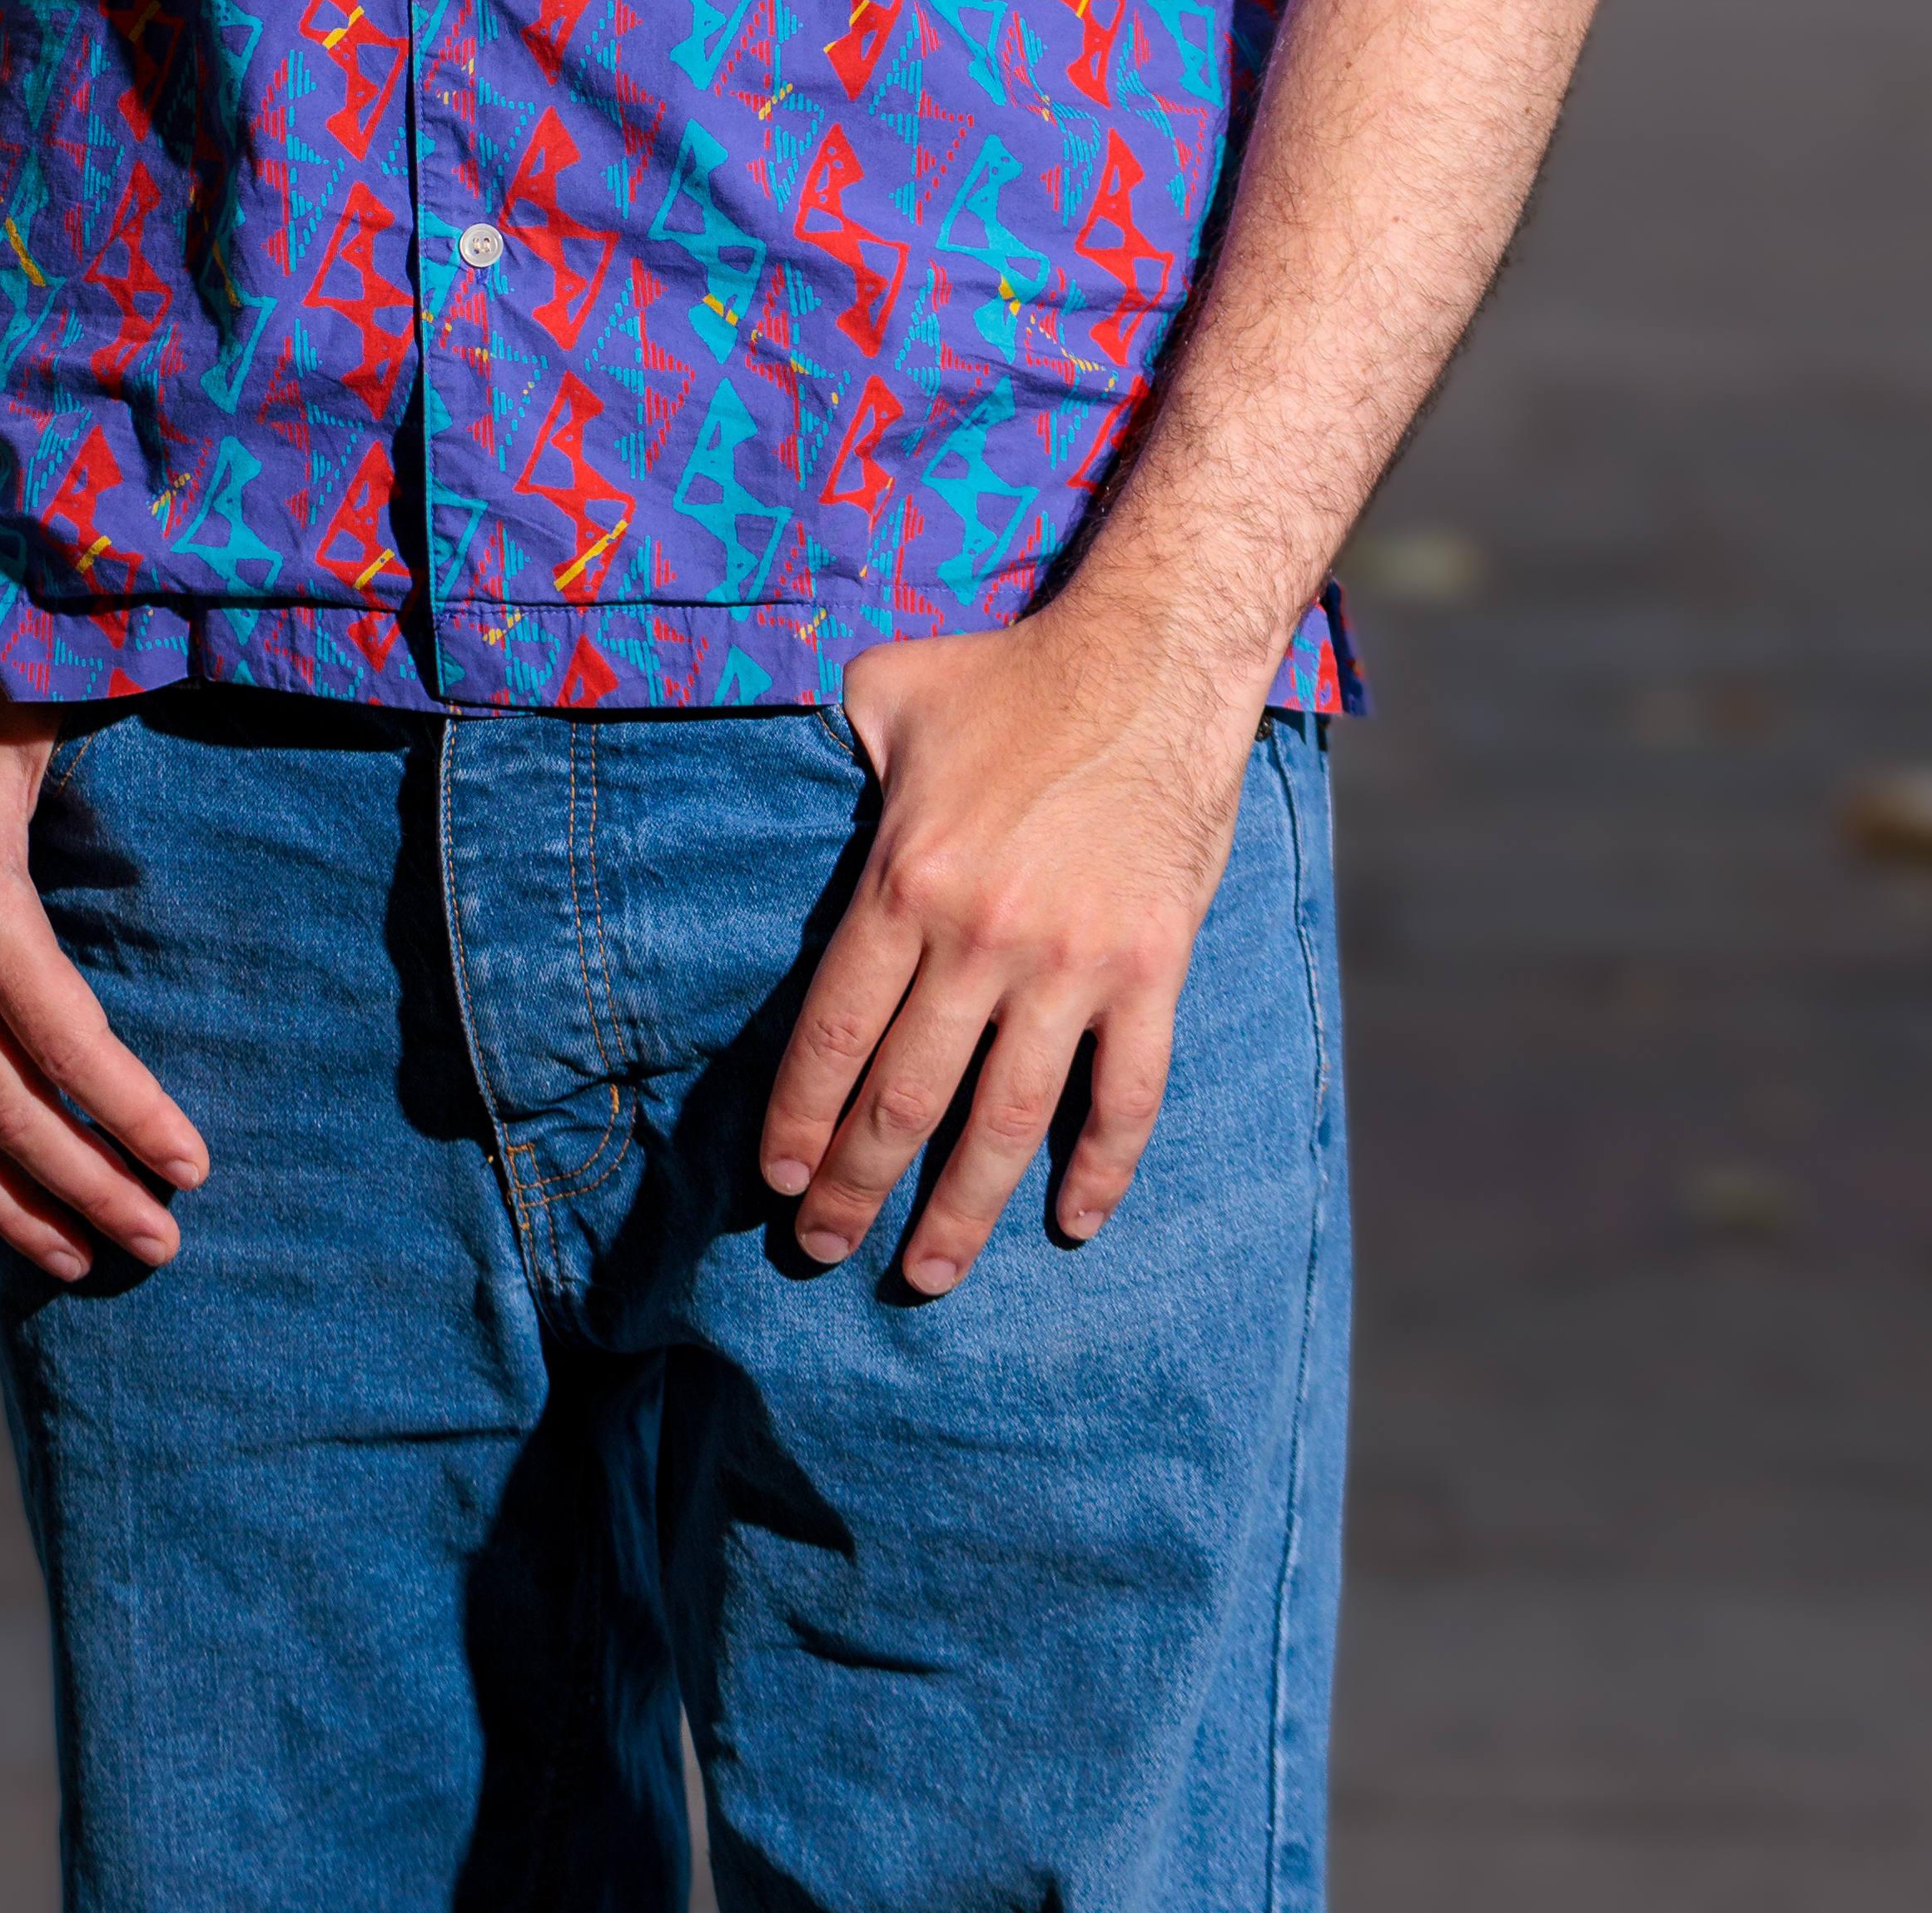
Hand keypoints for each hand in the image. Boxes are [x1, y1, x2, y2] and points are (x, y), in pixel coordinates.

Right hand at [0, 617, 208, 1282]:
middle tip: (161, 1242)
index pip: (68, 1045)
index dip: (133, 1116)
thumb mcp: (39, 728)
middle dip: (92, 1190)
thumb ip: (116, 781)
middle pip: (11, 1117)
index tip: (193, 1165)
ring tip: (81, 1259)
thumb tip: (226, 767)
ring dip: (13, 1210)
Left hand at [755, 591, 1252, 1295]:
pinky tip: (1073, 1222)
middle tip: (824, 1250)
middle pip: (905, 1098)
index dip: (801, 1122)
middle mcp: (982, 937)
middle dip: (855, 1189)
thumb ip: (830, 746)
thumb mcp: (886, 689)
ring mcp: (1073, 962)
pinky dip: (1102, 1169)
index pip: (834, 1035)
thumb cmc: (1010, 674)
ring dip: (961, 1212)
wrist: (1153, 658)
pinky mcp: (1151, 968)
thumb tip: (780, 770)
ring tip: (926, 1273)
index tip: (778, 1184)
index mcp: (906, 880)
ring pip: (1006, 1122)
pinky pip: (1128, 1095)